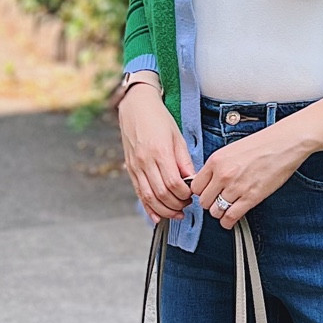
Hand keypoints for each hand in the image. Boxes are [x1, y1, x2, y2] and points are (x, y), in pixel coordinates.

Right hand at [117, 81, 194, 219]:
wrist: (135, 107)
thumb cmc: (158, 118)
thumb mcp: (177, 137)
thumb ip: (184, 161)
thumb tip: (192, 180)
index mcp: (159, 152)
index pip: (173, 184)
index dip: (184, 194)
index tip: (192, 194)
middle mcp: (145, 161)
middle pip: (161, 194)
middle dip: (176, 204)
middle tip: (187, 205)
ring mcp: (135, 166)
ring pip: (148, 197)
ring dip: (164, 210)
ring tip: (176, 212)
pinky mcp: (130, 169)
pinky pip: (138, 193)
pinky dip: (148, 208)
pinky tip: (157, 216)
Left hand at [190, 98, 322, 230]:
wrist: (284, 143)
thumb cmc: (262, 144)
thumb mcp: (232, 150)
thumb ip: (218, 166)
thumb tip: (209, 181)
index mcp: (216, 160)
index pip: (195, 186)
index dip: (201, 192)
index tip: (207, 193)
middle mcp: (223, 174)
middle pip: (204, 201)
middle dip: (210, 204)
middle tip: (217, 202)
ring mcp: (236, 187)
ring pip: (215, 211)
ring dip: (220, 213)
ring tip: (226, 209)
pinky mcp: (251, 197)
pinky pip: (230, 217)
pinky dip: (228, 222)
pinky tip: (230, 219)